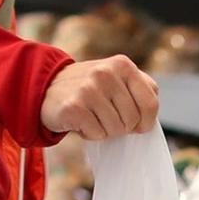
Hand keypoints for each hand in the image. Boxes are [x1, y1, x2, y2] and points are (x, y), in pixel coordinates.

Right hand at [41, 55, 159, 139]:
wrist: (47, 88)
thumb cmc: (90, 89)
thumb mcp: (118, 79)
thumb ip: (141, 88)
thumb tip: (151, 115)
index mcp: (123, 65)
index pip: (150, 104)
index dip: (146, 122)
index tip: (137, 125)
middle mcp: (106, 73)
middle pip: (133, 120)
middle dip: (122, 126)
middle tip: (105, 116)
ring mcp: (89, 88)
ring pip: (116, 129)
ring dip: (105, 130)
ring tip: (92, 116)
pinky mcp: (74, 106)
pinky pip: (97, 134)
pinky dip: (90, 134)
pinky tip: (81, 121)